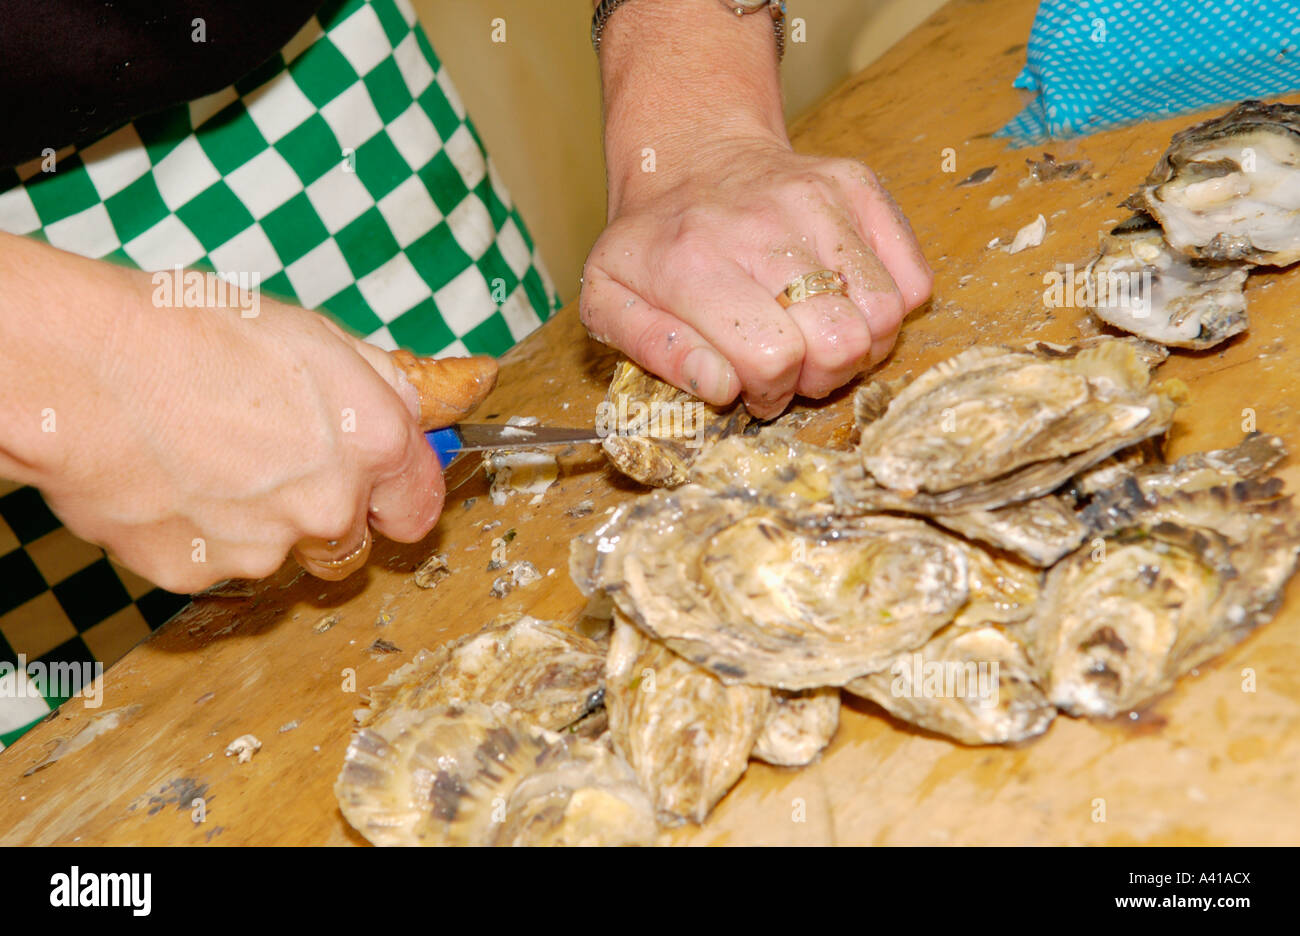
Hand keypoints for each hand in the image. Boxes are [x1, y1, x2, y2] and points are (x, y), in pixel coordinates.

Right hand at [0, 235, 495, 590]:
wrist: (82, 369)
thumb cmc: (189, 333)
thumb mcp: (313, 334)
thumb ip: (381, 382)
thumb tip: (427, 402)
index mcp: (372, 442)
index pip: (420, 506)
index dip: (399, 500)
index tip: (382, 496)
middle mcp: (331, 506)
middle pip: (350, 541)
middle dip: (323, 514)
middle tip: (270, 463)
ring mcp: (265, 549)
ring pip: (279, 554)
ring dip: (258, 524)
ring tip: (206, 462)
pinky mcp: (199, 575)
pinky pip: (214, 564)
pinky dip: (198, 534)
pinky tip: (170, 483)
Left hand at [582, 135, 931, 417]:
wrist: (689, 155)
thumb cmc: (652, 245)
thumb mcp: (609, 301)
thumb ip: (654, 351)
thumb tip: (721, 386)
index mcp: (691, 262)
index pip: (773, 357)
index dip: (770, 391)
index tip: (753, 385)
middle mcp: (760, 223)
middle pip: (840, 342)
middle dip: (820, 377)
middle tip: (791, 366)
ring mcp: (818, 197)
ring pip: (885, 315)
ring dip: (858, 347)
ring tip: (818, 338)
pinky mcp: (859, 185)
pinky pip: (913, 278)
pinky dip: (888, 308)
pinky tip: (843, 304)